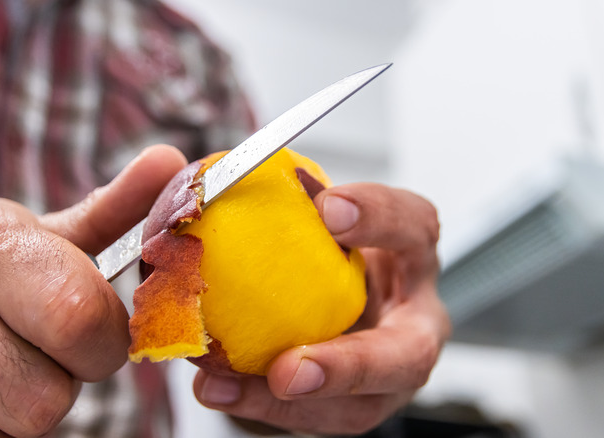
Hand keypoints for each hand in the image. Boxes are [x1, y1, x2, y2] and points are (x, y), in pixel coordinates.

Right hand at [0, 145, 186, 436]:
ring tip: (0, 368)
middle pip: (49, 394)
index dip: (104, 341)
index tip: (90, 329)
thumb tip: (172, 162)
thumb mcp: (35, 238)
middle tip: (42, 352)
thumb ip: (109, 212)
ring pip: (15, 430)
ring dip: (24, 410)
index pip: (81, 318)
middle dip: (66, 380)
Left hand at [193, 183, 450, 434]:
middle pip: (409, 354)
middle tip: (289, 368)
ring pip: (360, 408)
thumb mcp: (311, 212)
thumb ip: (277, 197)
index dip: (381, 216)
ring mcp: (389, 370)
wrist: (337, 292)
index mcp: (410, 254)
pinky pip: (316, 415)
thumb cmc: (324, 243)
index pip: (415, 225)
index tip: (328, 209)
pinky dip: (263, 404)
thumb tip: (189, 172)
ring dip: (291, 405)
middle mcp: (413, 318)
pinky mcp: (356, 401)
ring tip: (226, 388)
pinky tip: (218, 388)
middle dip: (352, 366)